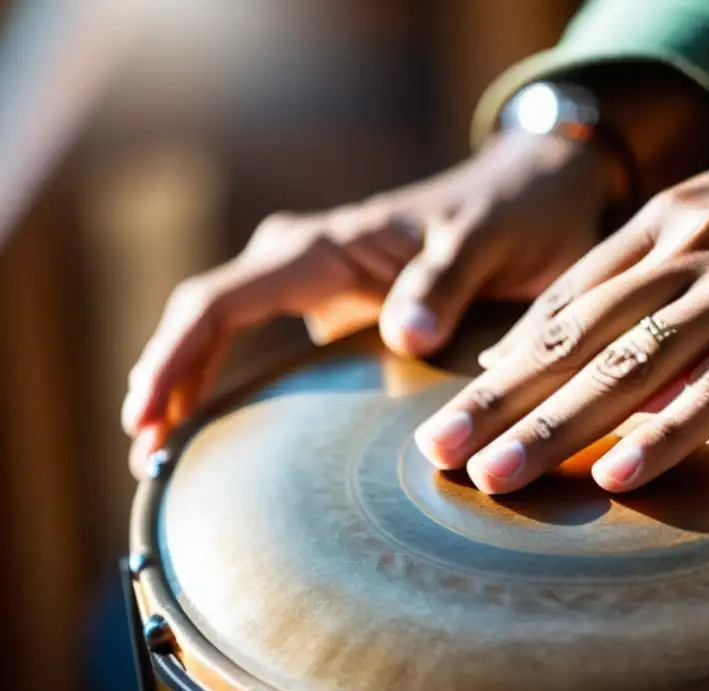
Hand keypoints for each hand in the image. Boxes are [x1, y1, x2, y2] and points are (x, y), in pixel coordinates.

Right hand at [121, 132, 612, 476]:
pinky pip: (270, 343)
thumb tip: (403, 336)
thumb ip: (448, 280)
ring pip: (229, 331)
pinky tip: (232, 430)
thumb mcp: (490, 240)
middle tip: (147, 460)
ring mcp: (324, 284)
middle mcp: (312, 260)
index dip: (174, 356)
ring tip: (165, 457)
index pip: (222, 300)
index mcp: (332, 245)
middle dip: (168, 381)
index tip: (146, 414)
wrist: (539, 189)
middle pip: (207, 317)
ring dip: (192, 385)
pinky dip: (238, 384)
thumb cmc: (516, 211)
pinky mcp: (345, 307)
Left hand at [415, 101, 708, 494]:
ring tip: (494, 476)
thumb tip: (604, 342)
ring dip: (553, 425)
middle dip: (496, 397)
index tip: (460, 404)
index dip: (505, 358)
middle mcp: (688, 247)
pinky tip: (616, 475)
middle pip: (572, 333)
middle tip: (436, 451)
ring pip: (627, 362)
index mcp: (666, 221)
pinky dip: (666, 431)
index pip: (565, 299)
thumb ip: (664, 273)